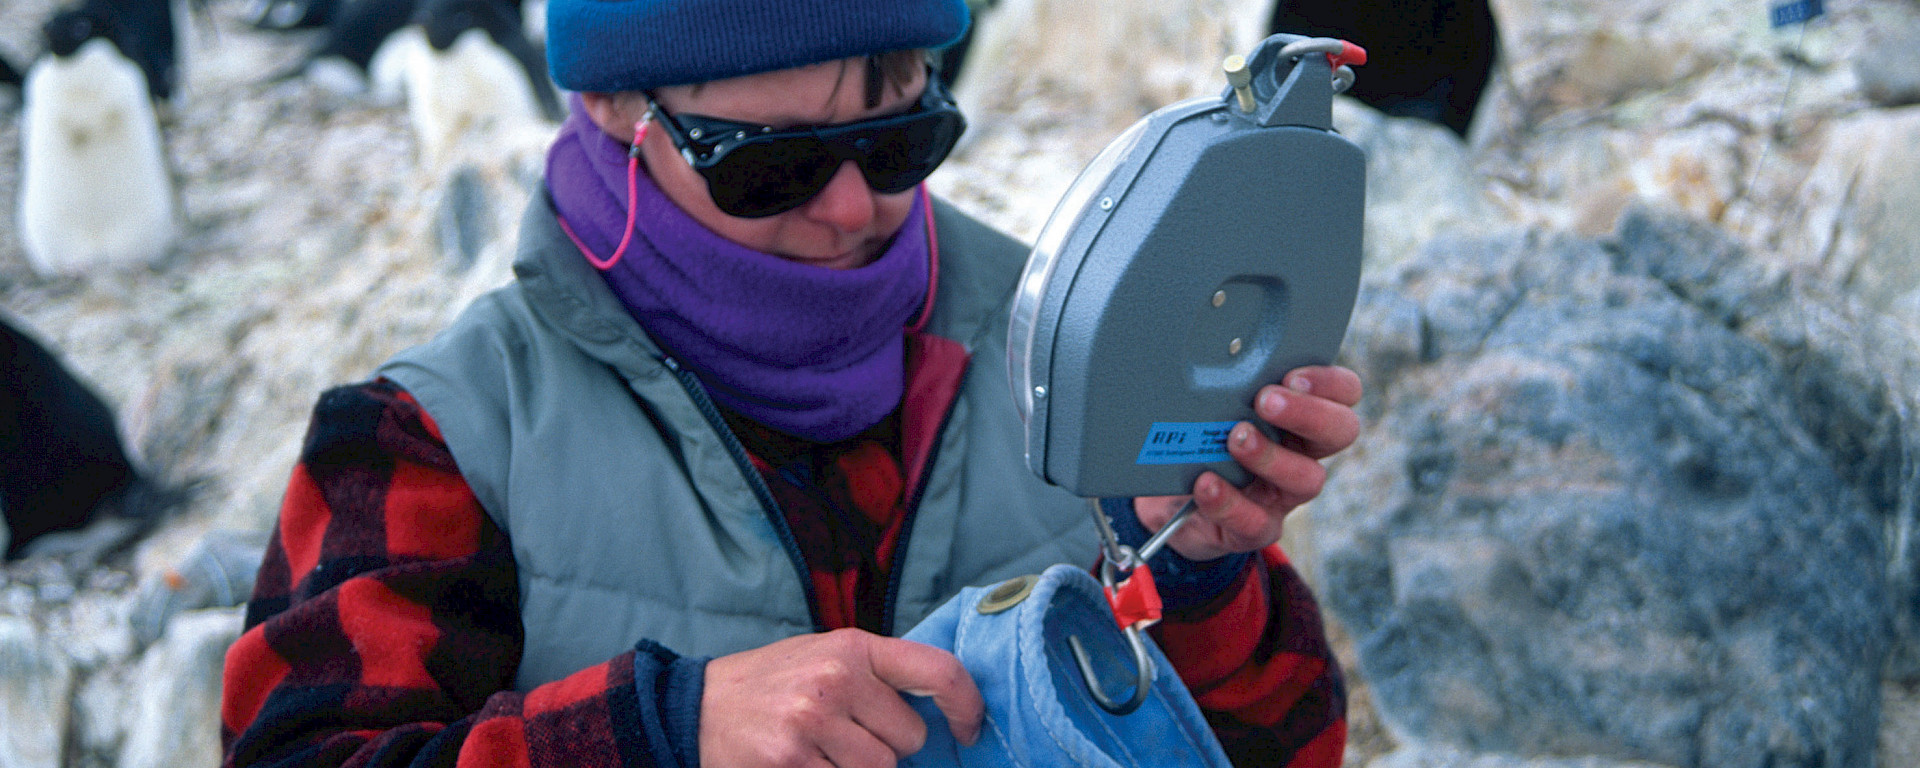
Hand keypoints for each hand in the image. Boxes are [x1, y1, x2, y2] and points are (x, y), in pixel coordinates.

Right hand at [699, 628, 982, 767]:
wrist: (695, 707)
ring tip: (823, 749)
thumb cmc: (772, 683)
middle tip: (847, 733)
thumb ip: (878, 674)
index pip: (939, 670)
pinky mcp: (792, 762)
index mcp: (853, 647)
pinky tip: (806, 763)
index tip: (970, 728)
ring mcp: (813, 723)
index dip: (968, 704)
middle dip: (889, 745)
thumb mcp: (824, 656)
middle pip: (910, 738)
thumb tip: (940, 708)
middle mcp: (836, 680)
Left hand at [1135, 365, 1362, 562]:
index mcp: (1298, 415)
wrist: (1170, 503)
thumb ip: (1224, 385)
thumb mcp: (1210, 406)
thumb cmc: (1198, 442)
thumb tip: (1211, 356)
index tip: (1292, 376)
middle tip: (1266, 401)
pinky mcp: (1255, 527)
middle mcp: (1300, 452)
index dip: (1330, 383)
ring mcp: (1282, 494)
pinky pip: (1255, 522)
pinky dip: (1229, 501)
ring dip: (1271, 455)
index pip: (1343, 393)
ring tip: (1235, 439)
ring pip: (1306, 479)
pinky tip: (1206, 483)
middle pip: (1340, 431)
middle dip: (1308, 413)